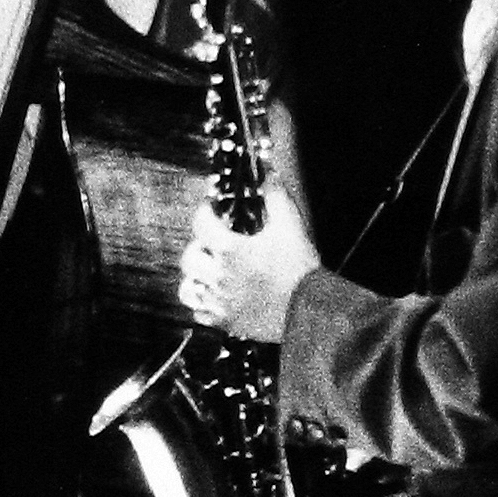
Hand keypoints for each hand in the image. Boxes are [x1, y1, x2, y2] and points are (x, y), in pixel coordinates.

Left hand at [179, 183, 317, 344]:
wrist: (309, 310)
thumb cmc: (299, 270)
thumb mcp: (290, 224)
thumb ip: (275, 196)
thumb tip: (268, 174)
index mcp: (230, 250)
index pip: (200, 222)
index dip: (204, 210)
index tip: (211, 207)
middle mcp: (219, 276)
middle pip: (189, 257)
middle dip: (198, 245)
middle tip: (211, 242)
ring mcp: (221, 301)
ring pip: (188, 288)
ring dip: (195, 277)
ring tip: (208, 272)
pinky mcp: (227, 322)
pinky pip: (200, 313)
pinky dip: (203, 303)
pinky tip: (215, 295)